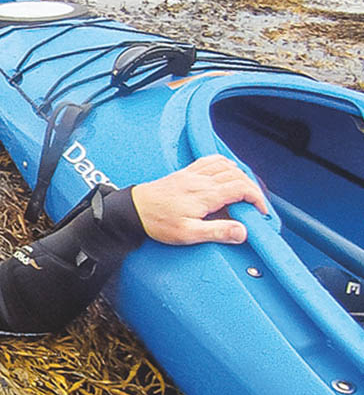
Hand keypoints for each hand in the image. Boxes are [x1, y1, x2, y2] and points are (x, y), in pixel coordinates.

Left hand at [131, 154, 267, 244]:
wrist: (134, 209)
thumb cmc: (158, 222)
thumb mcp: (188, 234)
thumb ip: (217, 232)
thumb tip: (242, 232)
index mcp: (205, 194)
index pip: (242, 188)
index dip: (257, 199)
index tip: (260, 212)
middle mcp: (201, 180)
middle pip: (238, 175)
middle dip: (252, 188)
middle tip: (256, 204)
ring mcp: (193, 174)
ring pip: (226, 165)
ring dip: (240, 175)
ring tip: (245, 191)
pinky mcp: (185, 172)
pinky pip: (210, 160)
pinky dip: (224, 164)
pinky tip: (225, 172)